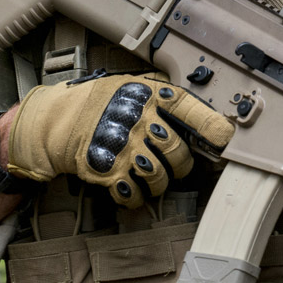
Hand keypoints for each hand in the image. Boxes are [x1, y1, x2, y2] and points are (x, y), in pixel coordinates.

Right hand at [6, 73, 232, 205]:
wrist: (56, 120)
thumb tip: (204, 113)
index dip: (212, 125)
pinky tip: (132, 188)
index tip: (226, 137)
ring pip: (160, 178)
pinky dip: (136, 197)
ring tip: (152, 176)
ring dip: (160, 183)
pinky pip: (134, 194)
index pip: (189, 109)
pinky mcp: (108, 171)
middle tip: (177, 164)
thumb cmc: (100, 102)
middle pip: (178, 152)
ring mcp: (123, 148)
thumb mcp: (132, 86)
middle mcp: (139, 121)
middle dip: (182, 164)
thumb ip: (163, 97)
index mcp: (149, 96)